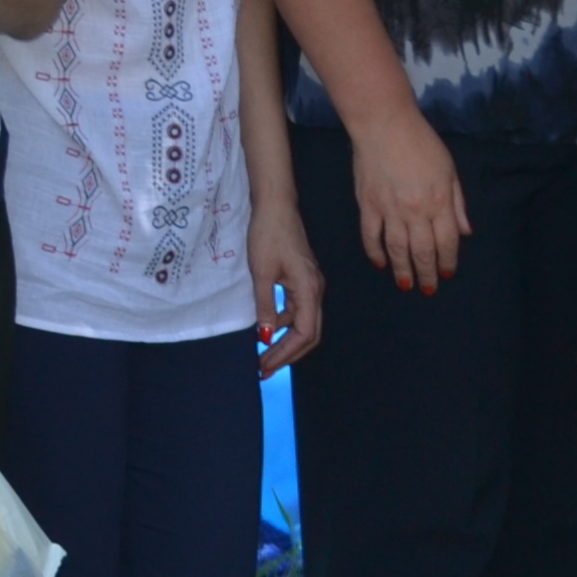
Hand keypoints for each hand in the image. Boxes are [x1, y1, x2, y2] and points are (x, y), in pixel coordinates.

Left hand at [249, 201, 323, 376]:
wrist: (275, 205)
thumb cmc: (268, 234)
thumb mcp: (261, 272)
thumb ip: (265, 306)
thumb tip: (265, 337)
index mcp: (309, 289)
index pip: (305, 333)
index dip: (286, 353)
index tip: (265, 365)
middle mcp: (315, 290)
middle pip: (308, 333)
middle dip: (287, 354)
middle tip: (264, 370)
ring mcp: (310, 285)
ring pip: (302, 323)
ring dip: (284, 342)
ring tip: (262, 356)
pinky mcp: (302, 280)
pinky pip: (297, 310)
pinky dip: (283, 324)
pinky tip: (266, 330)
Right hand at [347, 105, 469, 294]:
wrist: (384, 124)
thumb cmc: (421, 143)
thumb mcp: (449, 169)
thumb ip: (457, 202)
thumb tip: (465, 231)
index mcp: (439, 201)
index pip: (447, 241)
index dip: (448, 261)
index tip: (447, 274)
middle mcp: (416, 210)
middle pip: (423, 250)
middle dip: (427, 273)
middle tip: (427, 290)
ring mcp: (390, 209)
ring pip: (397, 249)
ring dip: (402, 270)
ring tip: (406, 285)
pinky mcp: (368, 204)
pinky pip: (371, 235)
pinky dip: (375, 252)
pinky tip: (380, 263)